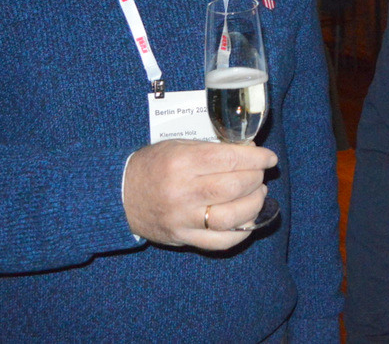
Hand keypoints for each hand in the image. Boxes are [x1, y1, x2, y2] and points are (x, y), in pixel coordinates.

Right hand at [123, 139, 277, 250]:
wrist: (119, 195)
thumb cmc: (152, 165)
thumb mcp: (178, 146)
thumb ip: (212, 149)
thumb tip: (250, 153)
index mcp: (181, 162)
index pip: (229, 159)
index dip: (256, 159)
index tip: (269, 158)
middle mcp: (182, 191)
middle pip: (234, 187)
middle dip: (256, 179)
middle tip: (260, 175)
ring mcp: (183, 218)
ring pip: (231, 216)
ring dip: (254, 204)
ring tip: (258, 194)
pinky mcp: (182, 237)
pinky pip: (220, 241)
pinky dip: (241, 232)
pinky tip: (248, 220)